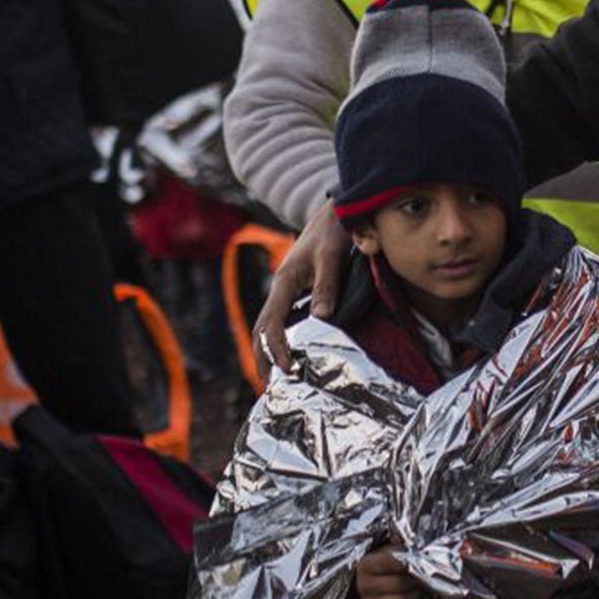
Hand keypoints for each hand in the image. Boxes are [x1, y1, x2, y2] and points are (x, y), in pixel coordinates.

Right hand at [252, 205, 350, 369]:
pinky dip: (281, 339)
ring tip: (277, 378)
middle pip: (260, 329)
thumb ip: (327, 285)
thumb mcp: (332, 256)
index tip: (288, 371)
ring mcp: (287, 289)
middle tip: (272, 387)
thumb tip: (322, 318)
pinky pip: (283, 320)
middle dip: (262, 358)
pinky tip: (292, 353)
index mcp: (284, 281)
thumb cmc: (334, 231)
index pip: (271, 323)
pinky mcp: (296, 290)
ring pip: (269, 326)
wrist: (337, 210)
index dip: (276, 349)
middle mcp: (280, 288)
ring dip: (269, 352)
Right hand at [356, 547, 431, 598]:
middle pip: (399, 583)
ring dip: (420, 595)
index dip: (409, 561)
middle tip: (429, 575)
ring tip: (428, 588)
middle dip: (417, 579)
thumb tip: (418, 549)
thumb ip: (400, 547)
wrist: (367, 581)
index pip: (390, 561)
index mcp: (365, 565)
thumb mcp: (386, 550)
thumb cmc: (382, 564)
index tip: (421, 560)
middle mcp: (364, 586)